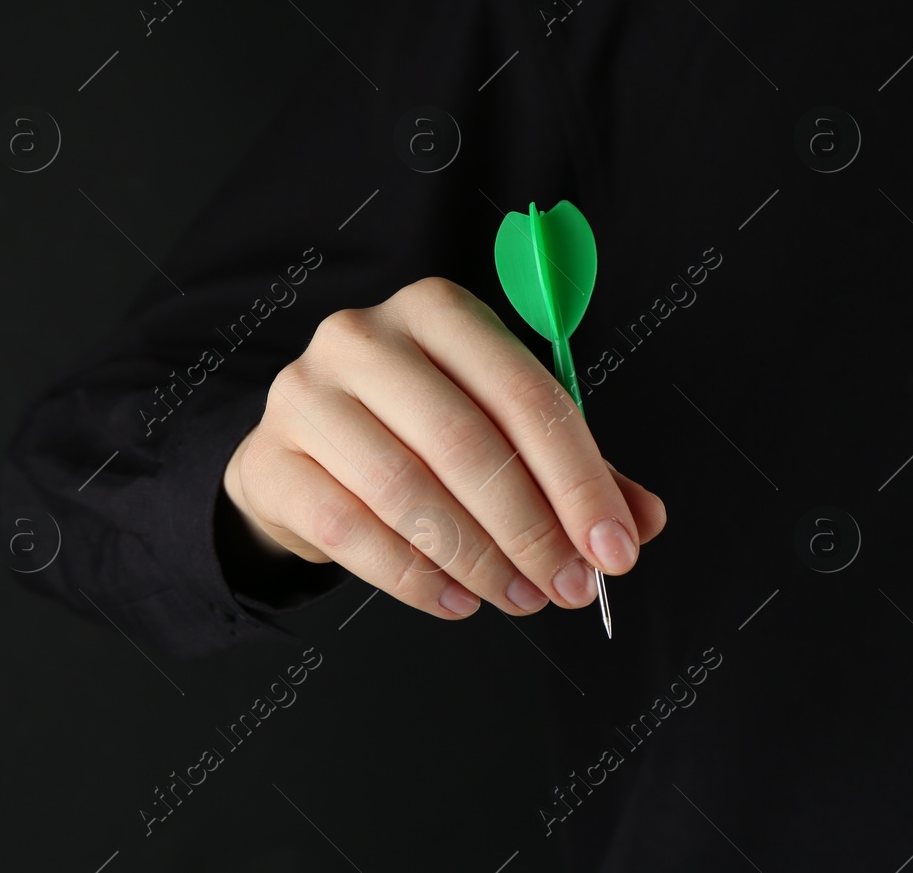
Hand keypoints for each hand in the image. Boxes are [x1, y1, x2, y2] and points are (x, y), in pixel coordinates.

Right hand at [221, 276, 667, 618]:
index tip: (613, 549)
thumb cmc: (412, 432)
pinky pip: (349, 529)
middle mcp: (363, 337)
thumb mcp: (494, 426)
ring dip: (477, 559)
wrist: (301, 453)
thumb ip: (567, 467)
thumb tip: (640, 523)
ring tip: (519, 598)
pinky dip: (412, 577)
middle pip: (464, 442)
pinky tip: (455, 601)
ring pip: (405, 489)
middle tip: (568, 587)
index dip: (577, 480)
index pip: (523, 392)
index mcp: (435, 310)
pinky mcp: (271, 459)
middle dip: (530, 529)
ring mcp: (306, 395)